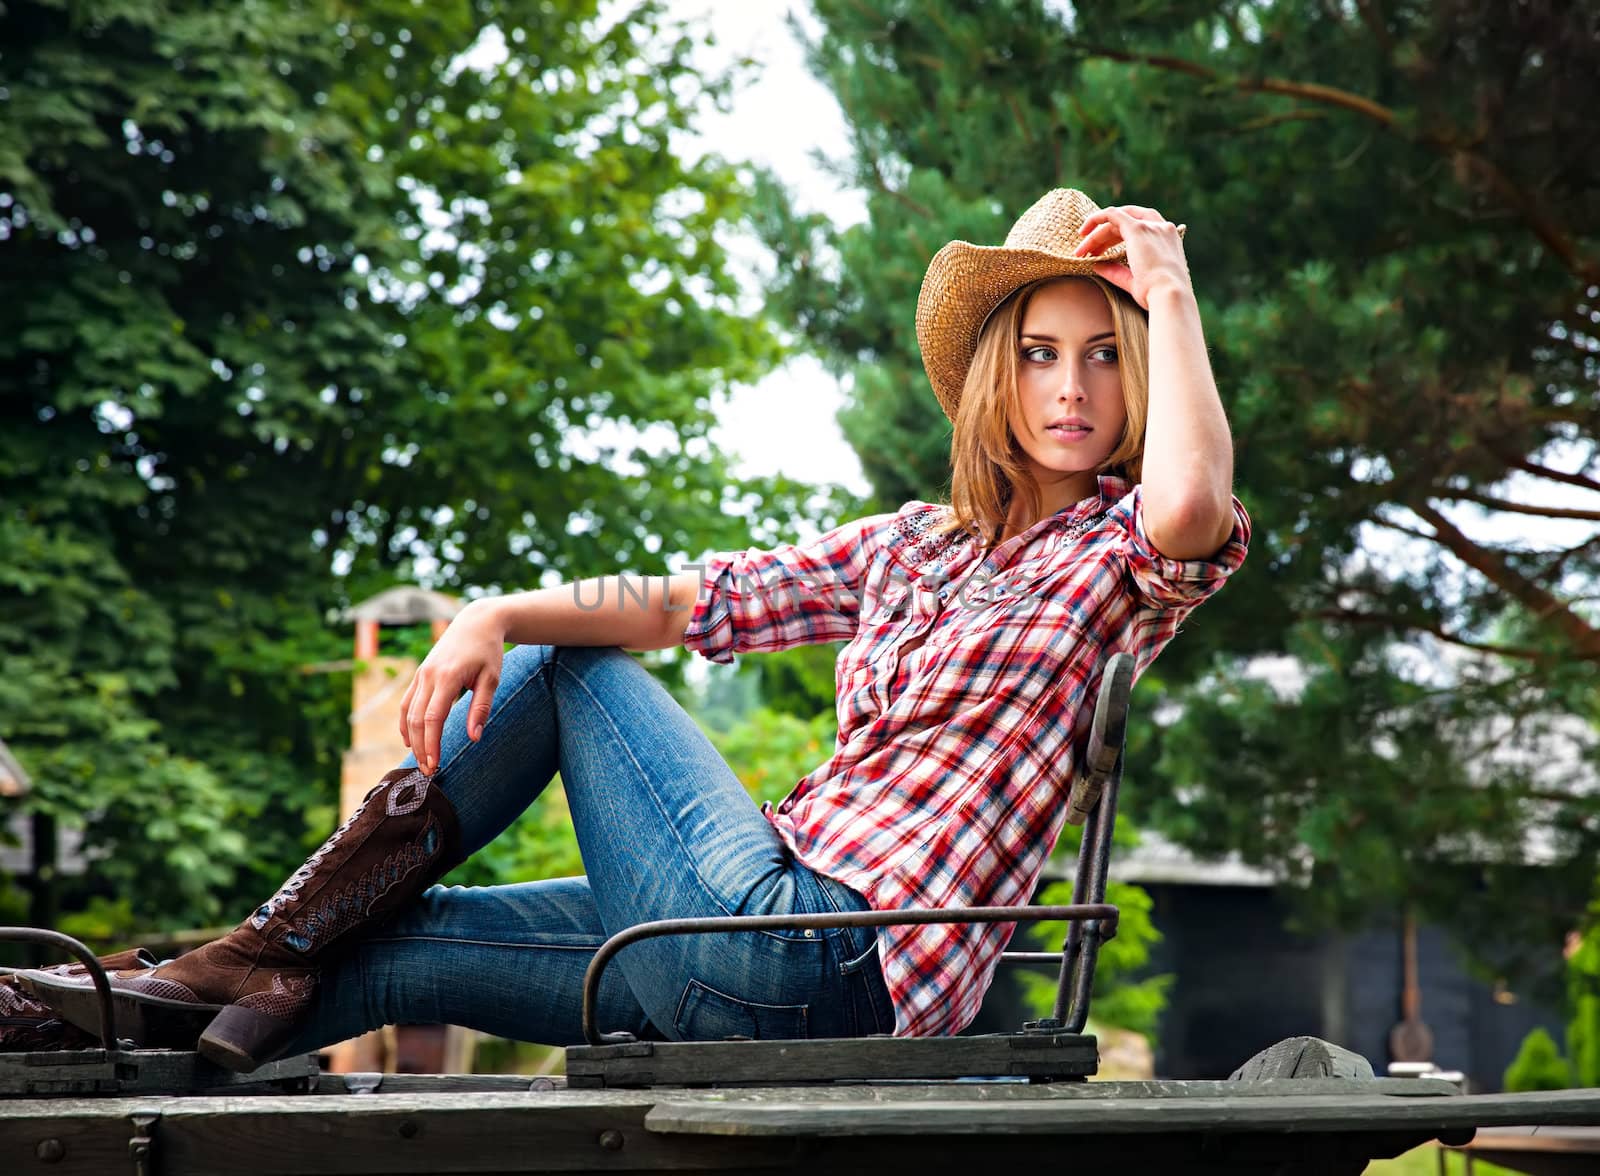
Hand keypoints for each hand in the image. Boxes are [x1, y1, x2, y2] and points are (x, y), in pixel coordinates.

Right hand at [397, 599, 506, 775]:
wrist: (476, 622)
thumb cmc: (488, 651)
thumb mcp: (492, 678)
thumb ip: (481, 707)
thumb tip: (474, 738)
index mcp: (448, 676)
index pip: (433, 717)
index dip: (432, 743)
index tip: (436, 764)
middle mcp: (429, 675)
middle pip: (415, 719)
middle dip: (421, 747)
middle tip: (429, 771)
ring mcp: (421, 674)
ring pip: (406, 712)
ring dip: (411, 739)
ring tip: (421, 760)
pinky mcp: (419, 675)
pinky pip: (406, 702)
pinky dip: (405, 722)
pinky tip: (410, 740)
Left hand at [1072, 204, 1191, 309]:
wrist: (1169, 295)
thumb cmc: (1156, 294)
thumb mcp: (1134, 281)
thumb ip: (1117, 271)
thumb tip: (1096, 266)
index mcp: (1167, 240)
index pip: (1141, 227)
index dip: (1118, 235)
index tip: (1101, 250)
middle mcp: (1161, 228)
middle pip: (1127, 222)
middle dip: (1104, 236)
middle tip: (1086, 252)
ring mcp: (1151, 226)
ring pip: (1116, 220)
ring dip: (1096, 234)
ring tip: (1080, 251)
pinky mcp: (1138, 229)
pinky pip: (1113, 214)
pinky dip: (1096, 218)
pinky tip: (1083, 231)